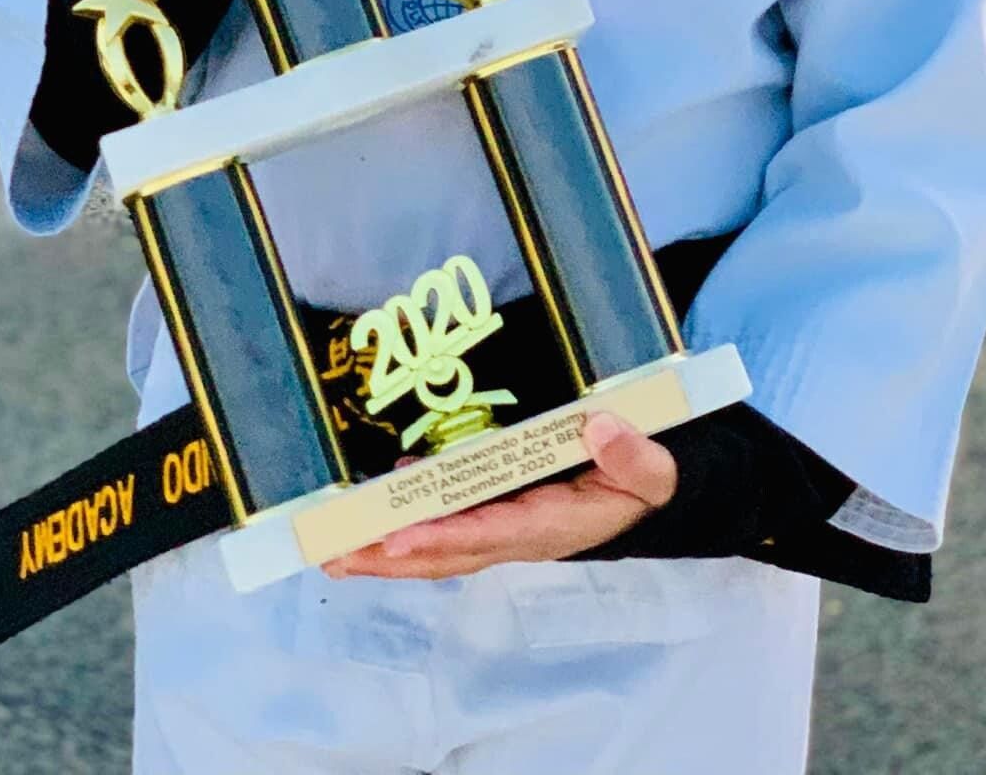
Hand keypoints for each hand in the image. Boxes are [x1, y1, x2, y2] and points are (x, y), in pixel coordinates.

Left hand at [323, 413, 676, 579]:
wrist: (647, 499)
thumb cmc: (644, 481)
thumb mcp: (653, 471)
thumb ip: (632, 455)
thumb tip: (599, 427)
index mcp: (553, 525)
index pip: (490, 535)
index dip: (443, 537)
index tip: (397, 538)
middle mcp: (519, 535)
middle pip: (446, 553)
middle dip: (389, 558)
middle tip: (333, 555)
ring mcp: (504, 528)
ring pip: (438, 544)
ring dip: (386, 549)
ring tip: (334, 546)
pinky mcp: (498, 513)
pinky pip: (446, 521)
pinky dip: (409, 516)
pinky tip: (377, 499)